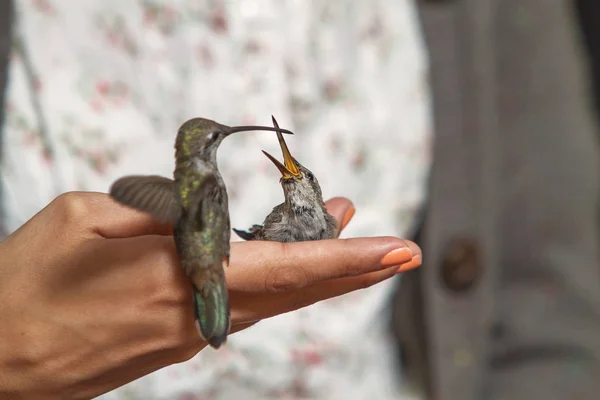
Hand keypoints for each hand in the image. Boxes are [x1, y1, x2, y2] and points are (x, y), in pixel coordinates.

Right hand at [0, 192, 420, 399]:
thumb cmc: (27, 285)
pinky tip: (281, 266)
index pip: (284, 266)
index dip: (345, 257)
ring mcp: (190, 335)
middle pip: (294, 290)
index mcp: (176, 276)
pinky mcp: (177, 344)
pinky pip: (239, 309)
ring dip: (313, 271)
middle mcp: (196, 312)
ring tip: (340, 235)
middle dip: (350, 268)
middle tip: (392, 248)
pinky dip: (273, 285)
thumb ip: (155, 214)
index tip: (395, 250)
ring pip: (272, 301)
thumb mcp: (85, 220)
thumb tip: (202, 214)